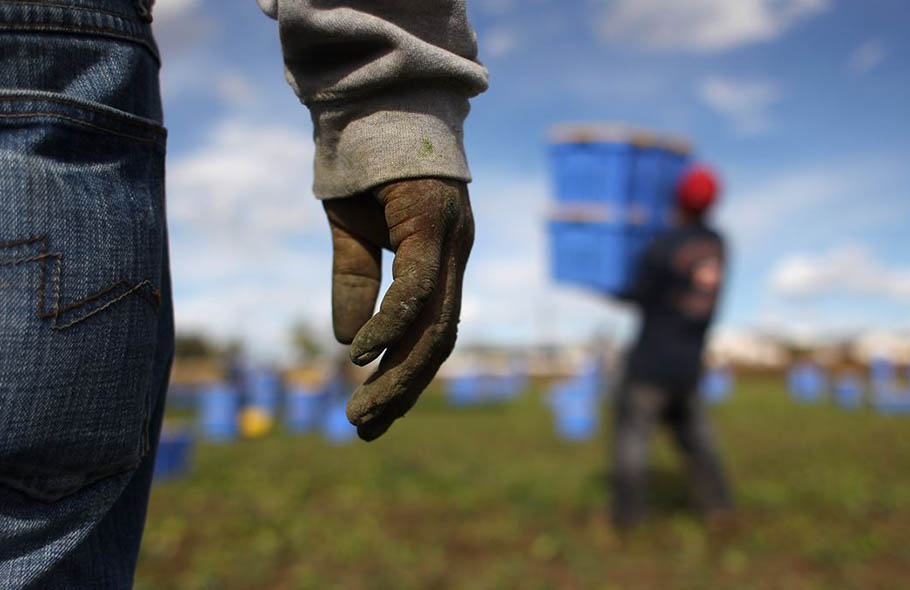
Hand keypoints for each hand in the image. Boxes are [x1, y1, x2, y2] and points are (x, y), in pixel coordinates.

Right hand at [323, 178, 473, 440]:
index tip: (374, 412)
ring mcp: (449, 239)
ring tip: (362, 413)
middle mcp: (454, 255)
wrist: (371, 99)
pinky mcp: (431, 220)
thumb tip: (347, 344)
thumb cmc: (365, 165)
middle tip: (365, 430)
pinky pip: (416, 285)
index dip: (406, 376)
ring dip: (400, 375)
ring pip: (436, 324)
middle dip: (404, 390)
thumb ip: (354, 284)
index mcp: (441, 259)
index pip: (434, 331)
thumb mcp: (352, 234)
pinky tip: (362, 355)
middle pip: (441, 339)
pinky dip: (391, 324)